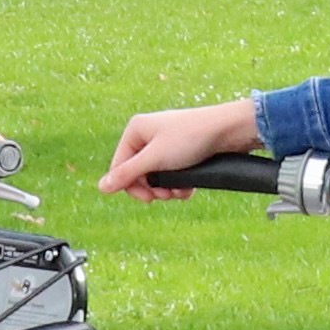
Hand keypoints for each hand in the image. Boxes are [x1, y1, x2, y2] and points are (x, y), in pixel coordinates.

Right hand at [103, 98, 261, 201]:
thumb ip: (127, 174)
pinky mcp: (181, 152)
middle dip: (153, 189)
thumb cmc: (190, 137)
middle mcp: (147, 135)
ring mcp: (165, 144)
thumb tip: (101, 187)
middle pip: (138, 174)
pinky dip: (179, 184)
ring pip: (156, 177)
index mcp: (135, 130)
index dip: (132, 187)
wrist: (228, 130)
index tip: (150, 199)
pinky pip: (171, 174)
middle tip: (167, 195)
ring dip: (168, 189)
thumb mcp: (155, 159)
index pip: (120, 167)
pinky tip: (189, 188)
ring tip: (181, 191)